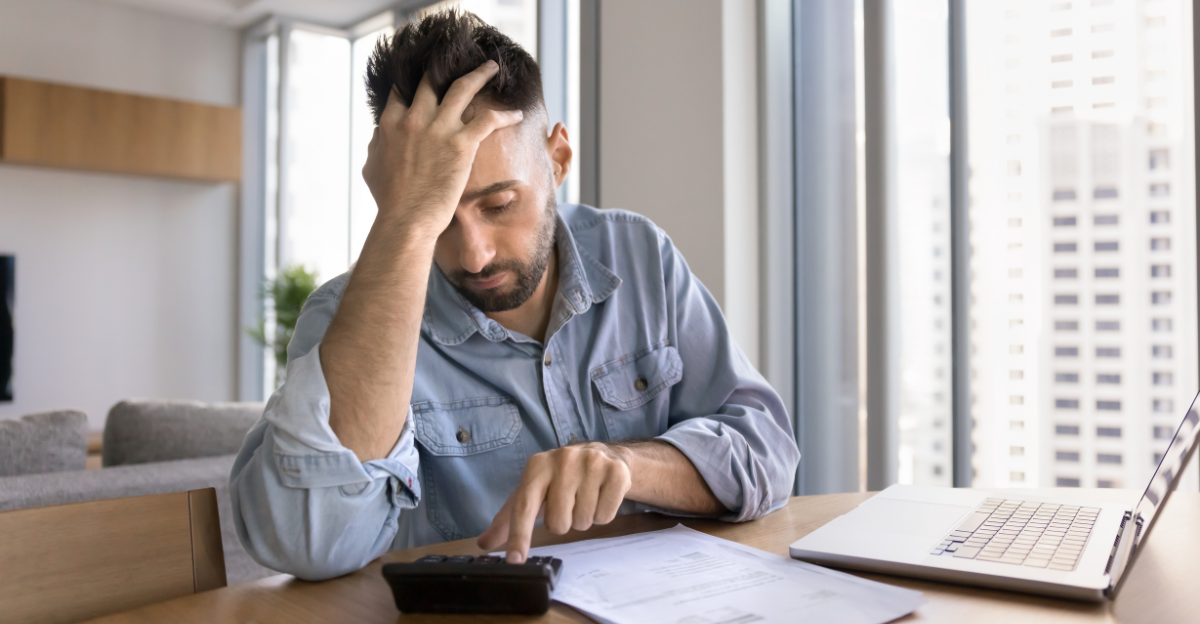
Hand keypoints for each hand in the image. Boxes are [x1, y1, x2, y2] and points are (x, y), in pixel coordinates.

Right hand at [361, 60, 523, 234]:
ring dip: (479, 74)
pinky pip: (488, 119)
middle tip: (458, 62)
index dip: (413, 83)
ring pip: (463, 88)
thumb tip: (380, 134)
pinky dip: (504, 115)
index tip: (425, 79)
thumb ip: (376, 145)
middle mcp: (414, 118)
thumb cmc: (390, 200)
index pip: (402, 92)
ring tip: (491, 67)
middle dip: (445, 67)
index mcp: (391, 124)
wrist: (407, 219)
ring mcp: (439, 128)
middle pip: (431, 81)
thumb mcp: (372, 167)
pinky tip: (516, 114)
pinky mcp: (461, 143)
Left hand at [477, 443, 631, 562]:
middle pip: (557, 523)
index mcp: (537, 465)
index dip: (519, 535)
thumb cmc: (561, 478)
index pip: (524, 506)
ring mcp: (592, 463)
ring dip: (583, 519)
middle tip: (568, 504)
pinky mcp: (615, 472)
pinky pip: (605, 517)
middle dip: (563, 522)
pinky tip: (600, 496)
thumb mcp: (534, 491)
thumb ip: (509, 518)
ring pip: (582, 522)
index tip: (515, 560)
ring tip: (585, 498)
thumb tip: (484, 543)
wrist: (602, 454)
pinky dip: (603, 515)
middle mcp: (563, 459)